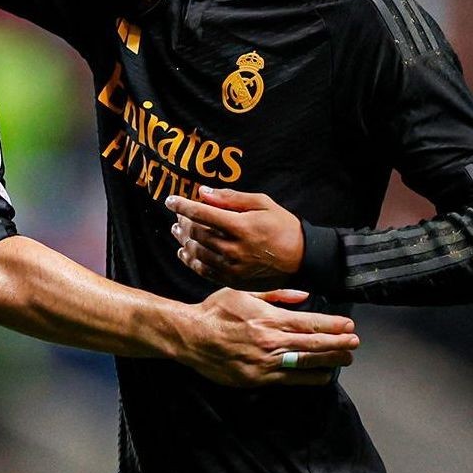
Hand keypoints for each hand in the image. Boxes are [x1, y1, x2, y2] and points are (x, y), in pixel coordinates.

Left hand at [166, 185, 303, 289]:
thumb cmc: (283, 227)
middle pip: (196, 232)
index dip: (181, 205)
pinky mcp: (232, 280)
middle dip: (182, 221)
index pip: (201, 213)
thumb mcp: (262, 203)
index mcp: (240, 226)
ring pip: (196, 252)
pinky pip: (203, 270)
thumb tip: (202, 192)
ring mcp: (231, 267)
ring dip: (183, 240)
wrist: (303, 260)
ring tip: (177, 231)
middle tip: (177, 215)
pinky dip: (190, 260)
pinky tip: (183, 252)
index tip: (169, 200)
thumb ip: (230, 198)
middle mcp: (233, 248)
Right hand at [177, 287, 358, 386]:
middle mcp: (271, 342)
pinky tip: (322, 375)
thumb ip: (276, 295)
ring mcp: (265, 363)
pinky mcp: (257, 379)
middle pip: (314, 346)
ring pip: (307, 365)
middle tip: (355, 344)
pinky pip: (290, 380)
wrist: (190, 337)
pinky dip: (310, 378)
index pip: (310, 324)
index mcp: (269, 319)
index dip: (333, 326)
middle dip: (339, 345)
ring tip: (345, 359)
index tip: (349, 326)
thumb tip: (303, 296)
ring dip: (330, 362)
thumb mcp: (243, 293)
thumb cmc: (215, 311)